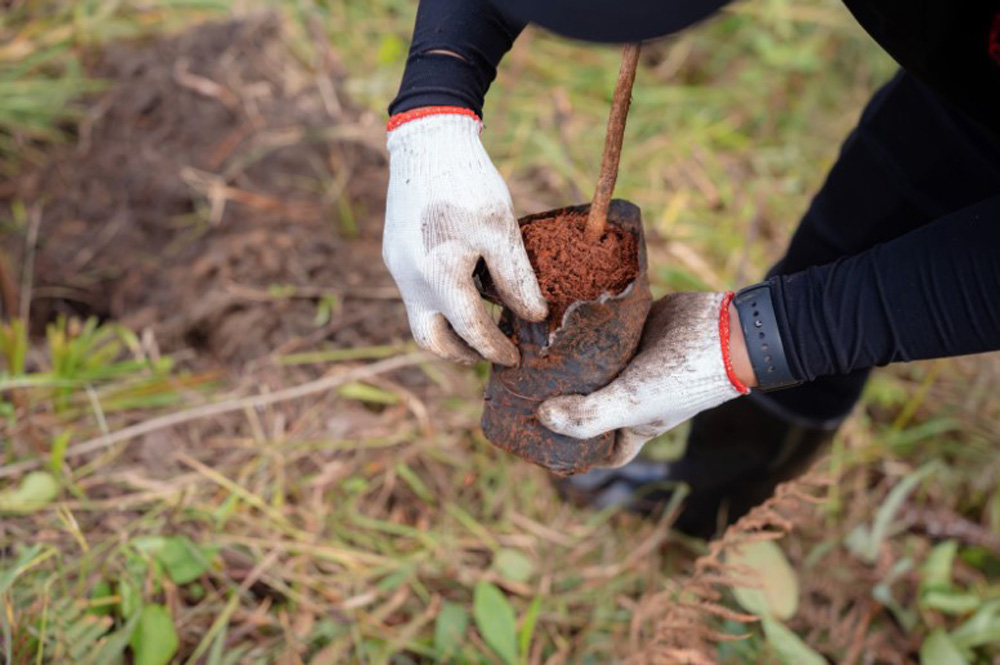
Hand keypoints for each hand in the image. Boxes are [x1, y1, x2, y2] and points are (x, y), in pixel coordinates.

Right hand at [383, 111, 546, 365]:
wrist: (427, 141)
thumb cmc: (470, 184)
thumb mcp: (502, 230)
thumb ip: (517, 279)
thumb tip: (534, 317)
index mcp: (440, 277)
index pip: (470, 331)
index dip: (494, 349)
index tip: (514, 357)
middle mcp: (410, 280)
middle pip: (431, 340)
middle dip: (462, 353)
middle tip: (490, 351)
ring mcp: (397, 267)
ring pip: (421, 315)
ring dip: (450, 327)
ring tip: (482, 319)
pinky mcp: (393, 252)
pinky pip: (416, 290)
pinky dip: (440, 301)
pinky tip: (465, 285)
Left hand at [538, 292, 753, 467]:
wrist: (725, 328)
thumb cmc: (683, 378)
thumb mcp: (633, 404)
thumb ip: (589, 415)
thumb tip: (542, 416)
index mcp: (631, 423)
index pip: (598, 448)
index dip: (572, 450)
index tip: (538, 437)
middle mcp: (627, 393)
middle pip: (583, 400)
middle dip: (556, 395)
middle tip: (517, 385)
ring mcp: (628, 361)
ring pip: (587, 364)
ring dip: (563, 356)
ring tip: (524, 348)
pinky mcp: (630, 328)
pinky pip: (598, 331)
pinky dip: (579, 325)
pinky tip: (551, 316)